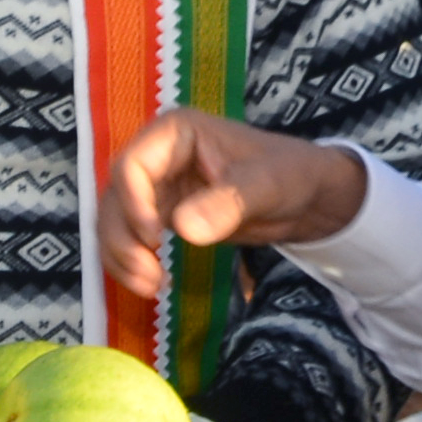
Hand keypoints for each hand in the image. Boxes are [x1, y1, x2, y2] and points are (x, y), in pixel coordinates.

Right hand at [95, 105, 370, 305]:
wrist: (307, 197)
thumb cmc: (292, 174)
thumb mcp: (265, 186)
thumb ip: (226, 204)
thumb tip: (182, 228)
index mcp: (175, 134)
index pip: (131, 167)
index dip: (132, 205)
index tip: (154, 240)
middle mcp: (157, 156)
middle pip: (114, 198)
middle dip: (122, 240)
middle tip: (149, 278)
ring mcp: (156, 186)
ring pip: (115, 222)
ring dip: (122, 257)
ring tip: (152, 287)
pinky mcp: (162, 214)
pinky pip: (130, 238)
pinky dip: (132, 263)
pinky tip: (153, 284)